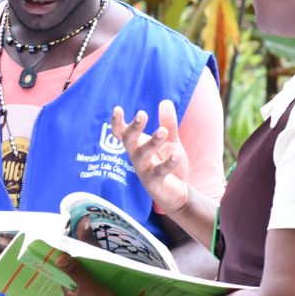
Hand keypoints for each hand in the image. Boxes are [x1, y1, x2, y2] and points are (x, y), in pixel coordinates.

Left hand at [55, 253, 135, 295]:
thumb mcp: (87, 285)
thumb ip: (74, 271)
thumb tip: (58, 258)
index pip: (65, 280)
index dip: (67, 268)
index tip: (72, 256)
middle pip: (79, 285)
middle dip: (84, 273)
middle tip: (91, 260)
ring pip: (91, 292)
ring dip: (96, 281)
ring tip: (103, 269)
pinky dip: (105, 290)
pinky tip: (112, 284)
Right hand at [112, 100, 190, 215]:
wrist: (177, 193)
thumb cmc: (168, 165)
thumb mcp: (170, 142)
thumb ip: (168, 123)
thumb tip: (165, 101)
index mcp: (138, 146)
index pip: (122, 133)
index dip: (117, 123)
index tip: (117, 109)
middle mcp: (137, 157)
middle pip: (129, 141)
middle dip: (134, 128)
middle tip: (142, 114)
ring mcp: (144, 170)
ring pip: (142, 155)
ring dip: (152, 142)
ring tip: (163, 131)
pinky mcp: (154, 183)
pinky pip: (159, 172)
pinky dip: (168, 163)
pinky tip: (177, 155)